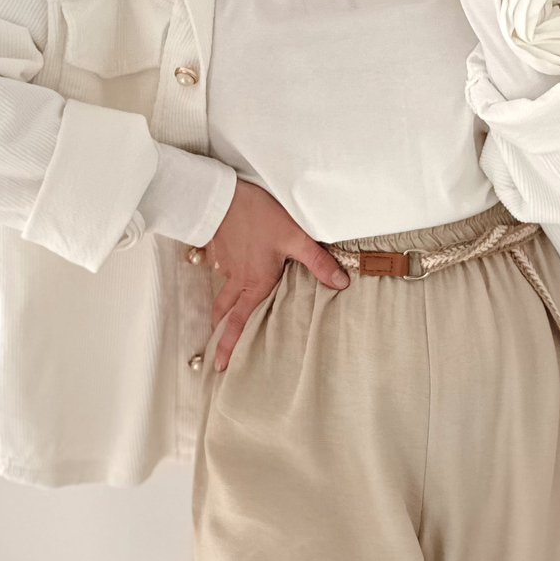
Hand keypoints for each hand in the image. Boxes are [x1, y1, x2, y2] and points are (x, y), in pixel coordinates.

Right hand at [200, 178, 350, 370]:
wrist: (223, 194)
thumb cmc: (258, 216)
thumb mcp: (295, 237)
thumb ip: (318, 262)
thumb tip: (341, 283)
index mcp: (254, 283)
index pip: (238, 323)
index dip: (228, 346)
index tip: (221, 366)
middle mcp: (236, 279)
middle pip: (224, 312)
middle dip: (220, 333)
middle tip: (217, 351)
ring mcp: (225, 264)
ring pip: (224, 291)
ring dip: (224, 306)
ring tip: (227, 315)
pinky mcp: (219, 250)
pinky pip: (223, 271)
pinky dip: (227, 278)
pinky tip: (237, 271)